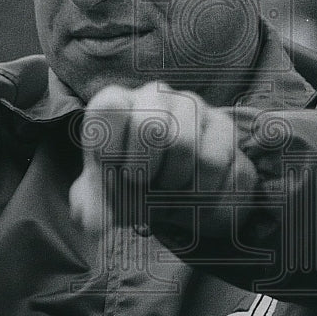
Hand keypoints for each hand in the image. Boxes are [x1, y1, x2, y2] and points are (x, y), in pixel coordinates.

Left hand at [69, 82, 257, 239]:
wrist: (174, 200)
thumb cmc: (132, 191)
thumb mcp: (105, 202)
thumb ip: (93, 207)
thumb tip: (93, 220)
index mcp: (117, 104)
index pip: (109, 109)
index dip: (111, 151)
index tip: (115, 175)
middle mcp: (155, 95)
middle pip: (151, 127)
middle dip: (145, 174)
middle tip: (143, 188)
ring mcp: (194, 108)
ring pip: (186, 147)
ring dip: (174, 187)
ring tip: (166, 193)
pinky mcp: (224, 129)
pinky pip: (214, 164)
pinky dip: (200, 194)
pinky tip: (191, 196)